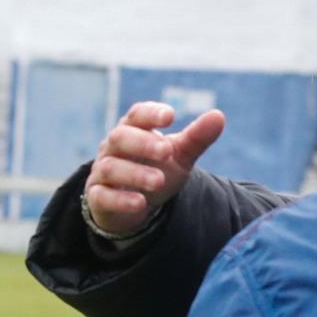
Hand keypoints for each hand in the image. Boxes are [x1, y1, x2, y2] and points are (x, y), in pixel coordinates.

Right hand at [83, 101, 225, 235]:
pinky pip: (103, 196)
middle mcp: (113, 148)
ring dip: (135, 173)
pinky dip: (121, 200)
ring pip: (111, 168)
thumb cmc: (157, 169)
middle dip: (142, 143)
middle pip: (119, 138)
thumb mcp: (179, 155)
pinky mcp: (99, 197)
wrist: (138, 203)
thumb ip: (196, 137)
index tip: (170, 115)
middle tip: (166, 151)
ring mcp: (103, 172)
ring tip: (159, 180)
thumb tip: (218, 115)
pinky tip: (140, 202)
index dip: (150, 113)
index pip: (136, 115)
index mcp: (133, 130)